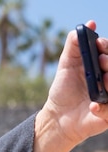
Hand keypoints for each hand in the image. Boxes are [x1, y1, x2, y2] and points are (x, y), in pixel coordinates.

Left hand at [34, 20, 107, 151]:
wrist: (57, 117)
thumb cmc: (64, 90)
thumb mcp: (66, 66)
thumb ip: (74, 46)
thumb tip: (86, 25)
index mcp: (102, 67)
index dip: (106, 47)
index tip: (98, 44)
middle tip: (101, 60)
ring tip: (104, 78)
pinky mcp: (107, 115)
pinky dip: (103, 108)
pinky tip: (93, 106)